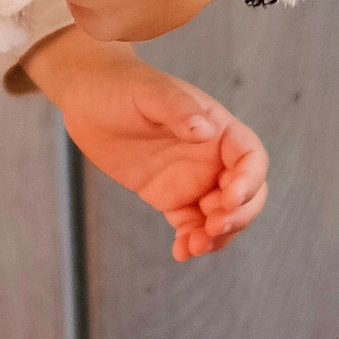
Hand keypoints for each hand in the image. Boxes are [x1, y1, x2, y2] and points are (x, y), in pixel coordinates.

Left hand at [23, 31, 268, 261]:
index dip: (248, 181)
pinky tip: (180, 252)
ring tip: (194, 247)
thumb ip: (178, 110)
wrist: (88, 100)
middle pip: (247, 194)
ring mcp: (193, 179)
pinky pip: (191, 226)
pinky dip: (192, 241)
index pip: (250, 158)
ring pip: (222, 216)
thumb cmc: (121, 87)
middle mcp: (212, 156)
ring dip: (217, 236)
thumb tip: (206, 131)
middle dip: (238, 215)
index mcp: (217, 128)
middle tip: (213, 227)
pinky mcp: (171, 198)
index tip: (228, 199)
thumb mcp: (149, 93)